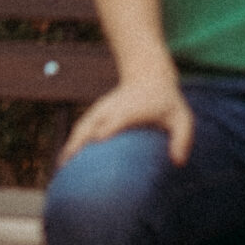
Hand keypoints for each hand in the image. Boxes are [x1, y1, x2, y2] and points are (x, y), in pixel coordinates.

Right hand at [59, 64, 193, 165]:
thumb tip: (178, 163)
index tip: (97, 143)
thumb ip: (182, 138)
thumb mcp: (181, 117)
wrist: (150, 77)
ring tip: (61, 167)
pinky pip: (81, 128)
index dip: (107, 130)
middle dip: (80, 141)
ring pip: (82, 126)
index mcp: (131, 109)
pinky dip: (72, 142)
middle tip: (69, 164)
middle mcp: (112, 109)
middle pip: (92, 123)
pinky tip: (65, 161)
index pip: (117, 120)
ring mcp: (102, 109)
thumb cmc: (167, 101)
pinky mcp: (97, 112)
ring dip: (71, 144)